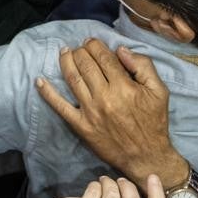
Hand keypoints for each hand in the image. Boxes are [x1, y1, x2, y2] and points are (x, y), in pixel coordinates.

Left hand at [36, 39, 188, 187]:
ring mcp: (90, 112)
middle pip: (86, 65)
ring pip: (73, 80)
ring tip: (64, 52)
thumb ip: (143, 66)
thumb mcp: (159, 91)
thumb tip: (121, 50)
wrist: (146, 156)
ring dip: (66, 62)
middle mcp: (104, 97)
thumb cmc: (154, 122)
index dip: (95, 45)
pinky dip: (48, 93)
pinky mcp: (81, 126)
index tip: (91, 41)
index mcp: (124, 87)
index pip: (103, 58)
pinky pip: (60, 107)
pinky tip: (39, 81)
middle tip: (79, 47)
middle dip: (80, 51)